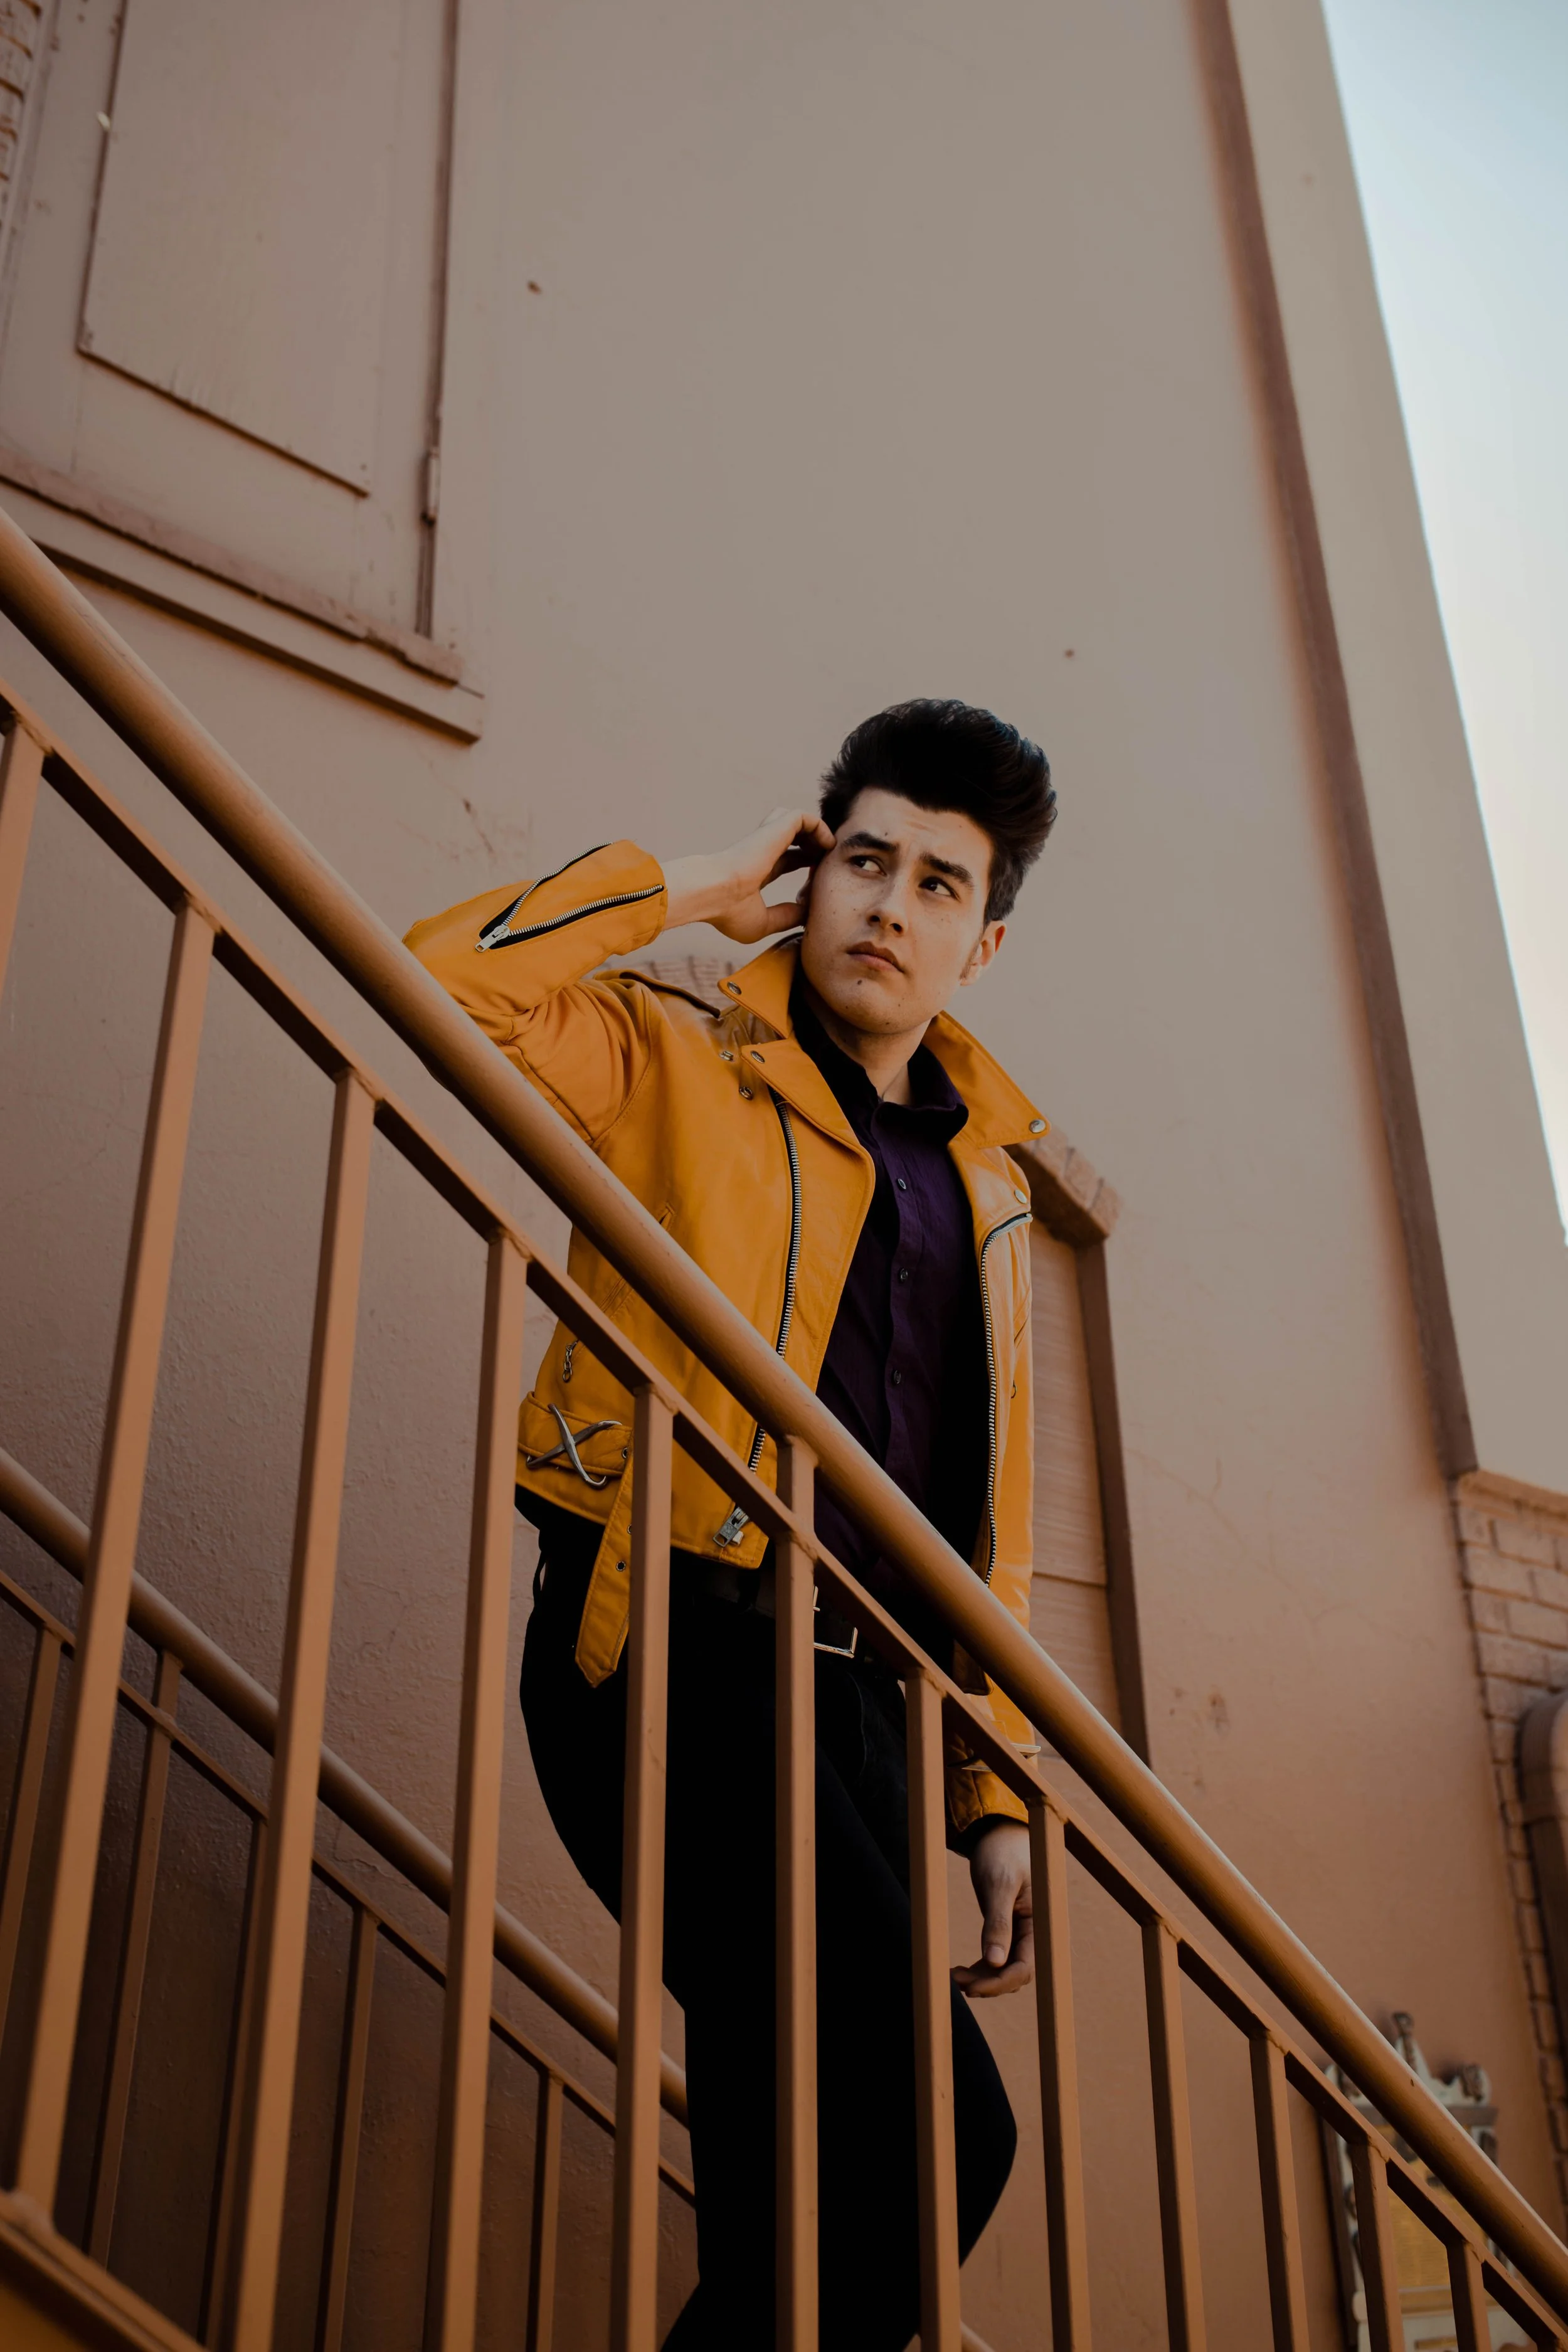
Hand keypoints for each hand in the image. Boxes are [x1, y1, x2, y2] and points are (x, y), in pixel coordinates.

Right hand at [662, 808, 834, 943]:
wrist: (711, 893)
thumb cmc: (728, 911)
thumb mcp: (762, 923)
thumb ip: (785, 918)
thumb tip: (806, 914)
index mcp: (757, 870)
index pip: (786, 859)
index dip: (805, 864)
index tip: (817, 880)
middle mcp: (762, 851)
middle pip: (794, 839)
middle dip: (815, 848)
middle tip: (828, 863)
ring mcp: (767, 838)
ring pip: (796, 822)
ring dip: (815, 832)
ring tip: (828, 849)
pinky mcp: (775, 828)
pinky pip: (803, 817)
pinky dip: (819, 826)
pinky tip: (829, 844)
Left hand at [952, 1821, 1032, 1998]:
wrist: (999, 1833)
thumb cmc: (1002, 1852)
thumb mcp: (999, 1884)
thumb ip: (999, 1922)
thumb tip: (994, 1961)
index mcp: (1039, 1923)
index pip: (1024, 1968)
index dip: (999, 1983)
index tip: (971, 1987)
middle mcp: (1033, 1932)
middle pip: (1015, 1974)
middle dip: (987, 1983)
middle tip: (954, 1981)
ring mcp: (1021, 1933)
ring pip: (1005, 1970)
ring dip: (982, 1979)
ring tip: (953, 1976)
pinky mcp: (1007, 1930)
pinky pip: (998, 1959)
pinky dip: (981, 1968)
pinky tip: (962, 1970)